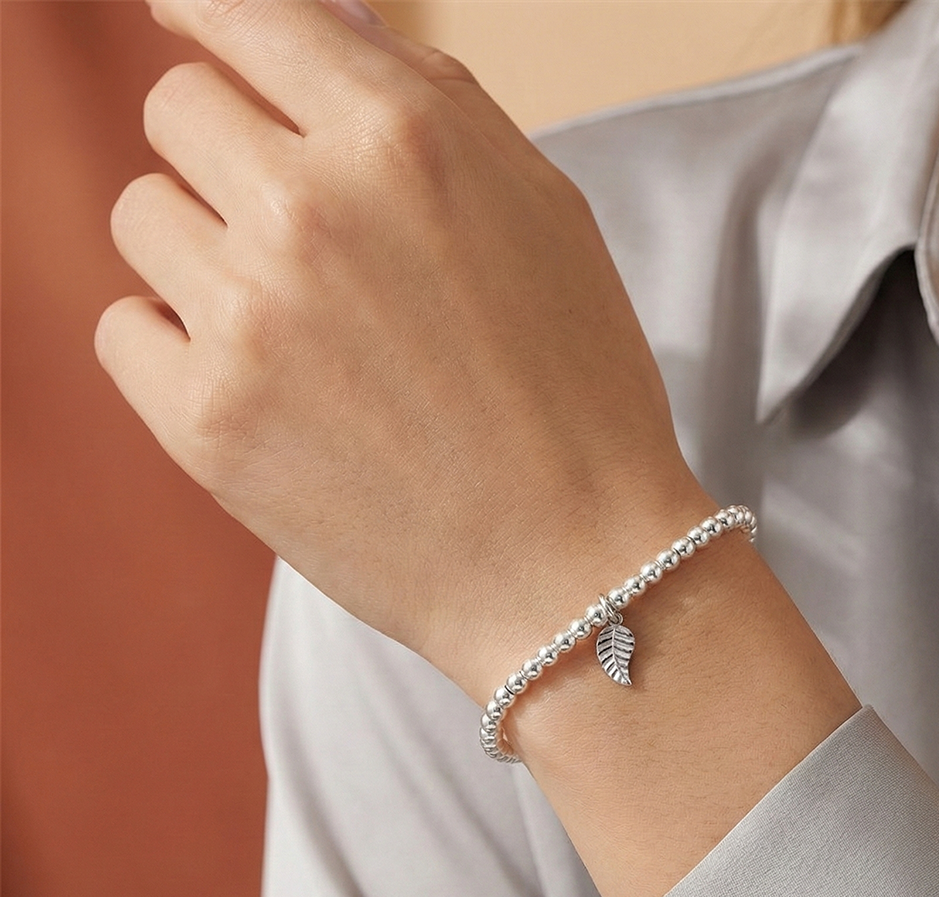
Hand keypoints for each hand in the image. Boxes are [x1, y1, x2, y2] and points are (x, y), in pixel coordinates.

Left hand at [96, 0, 710, 701]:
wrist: (574, 565)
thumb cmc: (578, 393)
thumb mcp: (543, 213)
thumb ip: (430, 101)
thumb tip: (323, 24)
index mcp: (401, 138)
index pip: (244, 12)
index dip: (212, 15)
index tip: (194, 22)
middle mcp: (310, 209)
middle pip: (177, 110)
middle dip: (230, 157)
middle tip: (302, 241)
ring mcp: (246, 318)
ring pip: (143, 219)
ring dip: (205, 255)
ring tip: (298, 332)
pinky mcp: (204, 424)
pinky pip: (125, 330)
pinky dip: (177, 347)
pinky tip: (261, 388)